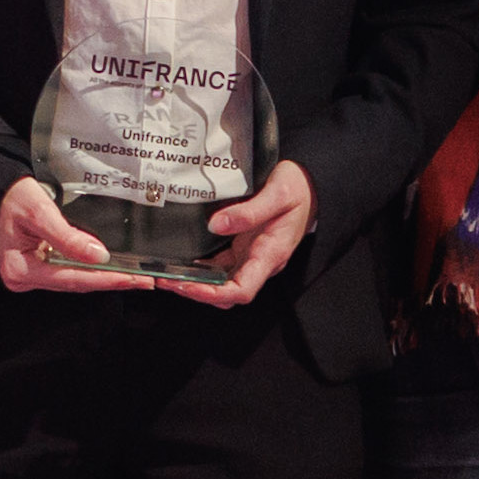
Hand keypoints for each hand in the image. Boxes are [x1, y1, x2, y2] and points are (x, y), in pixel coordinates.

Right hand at [0, 177, 154, 293]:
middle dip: (110, 281)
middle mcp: (24, 278)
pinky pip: (70, 272)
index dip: (104, 278)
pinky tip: (113, 269)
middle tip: (144, 280)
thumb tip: (98, 256)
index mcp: (19, 269)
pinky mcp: (39, 268)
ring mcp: (31, 275)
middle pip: (75, 283)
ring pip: (74, 280)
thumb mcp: (39, 211)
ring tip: (135, 276)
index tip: (131, 278)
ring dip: (104, 277)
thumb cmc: (11, 198)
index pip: (71, 278)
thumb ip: (67, 236)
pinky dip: (92, 270)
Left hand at [173, 161, 318, 306]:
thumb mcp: (278, 193)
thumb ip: (249, 211)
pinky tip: (183, 261)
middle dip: (197, 292)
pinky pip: (222, 267)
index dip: (212, 294)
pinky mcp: (246, 248)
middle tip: (167, 280)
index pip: (242, 290)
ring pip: (222, 283)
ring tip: (167, 274)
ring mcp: (252, 256)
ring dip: (196, 283)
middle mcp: (261, 261)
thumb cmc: (299, 188)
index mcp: (271, 254)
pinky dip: (201, 269)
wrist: (311, 184)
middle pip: (228, 293)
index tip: (187, 286)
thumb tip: (216, 225)